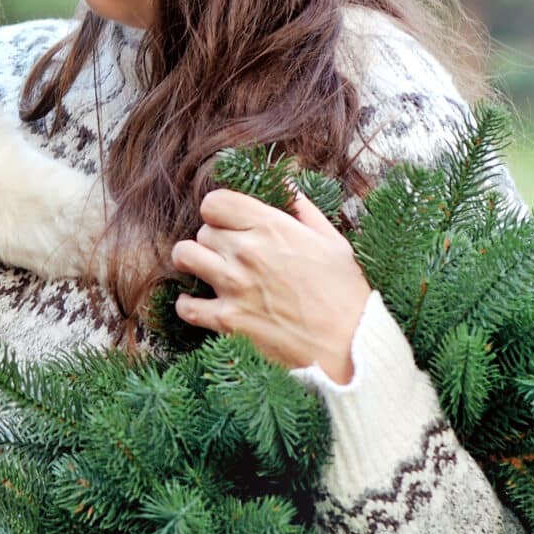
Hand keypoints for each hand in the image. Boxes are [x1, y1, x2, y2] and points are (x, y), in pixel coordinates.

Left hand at [169, 183, 372, 382]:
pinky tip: (204, 305)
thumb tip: (286, 185)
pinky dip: (189, 305)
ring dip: (193, 262)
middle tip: (231, 256)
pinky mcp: (226, 321)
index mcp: (272, 227)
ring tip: (208, 271)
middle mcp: (247, 252)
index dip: (220, 212)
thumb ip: (304, 210)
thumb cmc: (346, 295)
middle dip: (215, 240)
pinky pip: (184, 305)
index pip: (215, 202)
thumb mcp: (333, 241)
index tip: (230, 224)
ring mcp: (233, 286)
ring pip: (184, 256)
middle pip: (203, 230)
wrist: (350, 348)